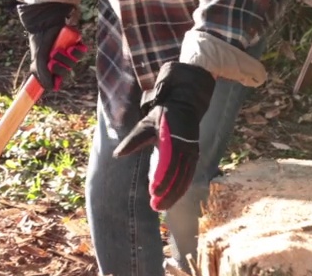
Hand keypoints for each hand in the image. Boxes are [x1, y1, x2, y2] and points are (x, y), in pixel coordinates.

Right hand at [17, 2, 85, 90]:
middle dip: (60, 68)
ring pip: (73, 63)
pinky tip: (71, 48)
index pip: (56, 79)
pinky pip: (81, 53)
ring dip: (67, 59)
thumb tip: (52, 88)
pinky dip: (78, 52)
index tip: (55, 80)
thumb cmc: (41, 40)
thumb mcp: (38, 59)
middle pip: (65, 72)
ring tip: (61, 50)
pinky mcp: (76, 44)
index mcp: (48, 64)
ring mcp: (68, 52)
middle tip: (53, 60)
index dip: (56, 80)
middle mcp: (59, 59)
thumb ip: (43, 74)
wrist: (47, 22)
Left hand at [112, 62, 214, 210]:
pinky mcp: (194, 155)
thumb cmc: (162, 115)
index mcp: (173, 140)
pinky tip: (174, 198)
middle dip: (167, 193)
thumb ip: (133, 140)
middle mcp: (186, 148)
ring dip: (175, 194)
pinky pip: (189, 175)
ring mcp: (192, 152)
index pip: (168, 164)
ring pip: (185, 178)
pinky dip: (182, 188)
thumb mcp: (145, 124)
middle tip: (156, 207)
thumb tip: (117, 154)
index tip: (152, 192)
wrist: (186, 103)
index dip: (161, 180)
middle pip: (178, 176)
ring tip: (162, 207)